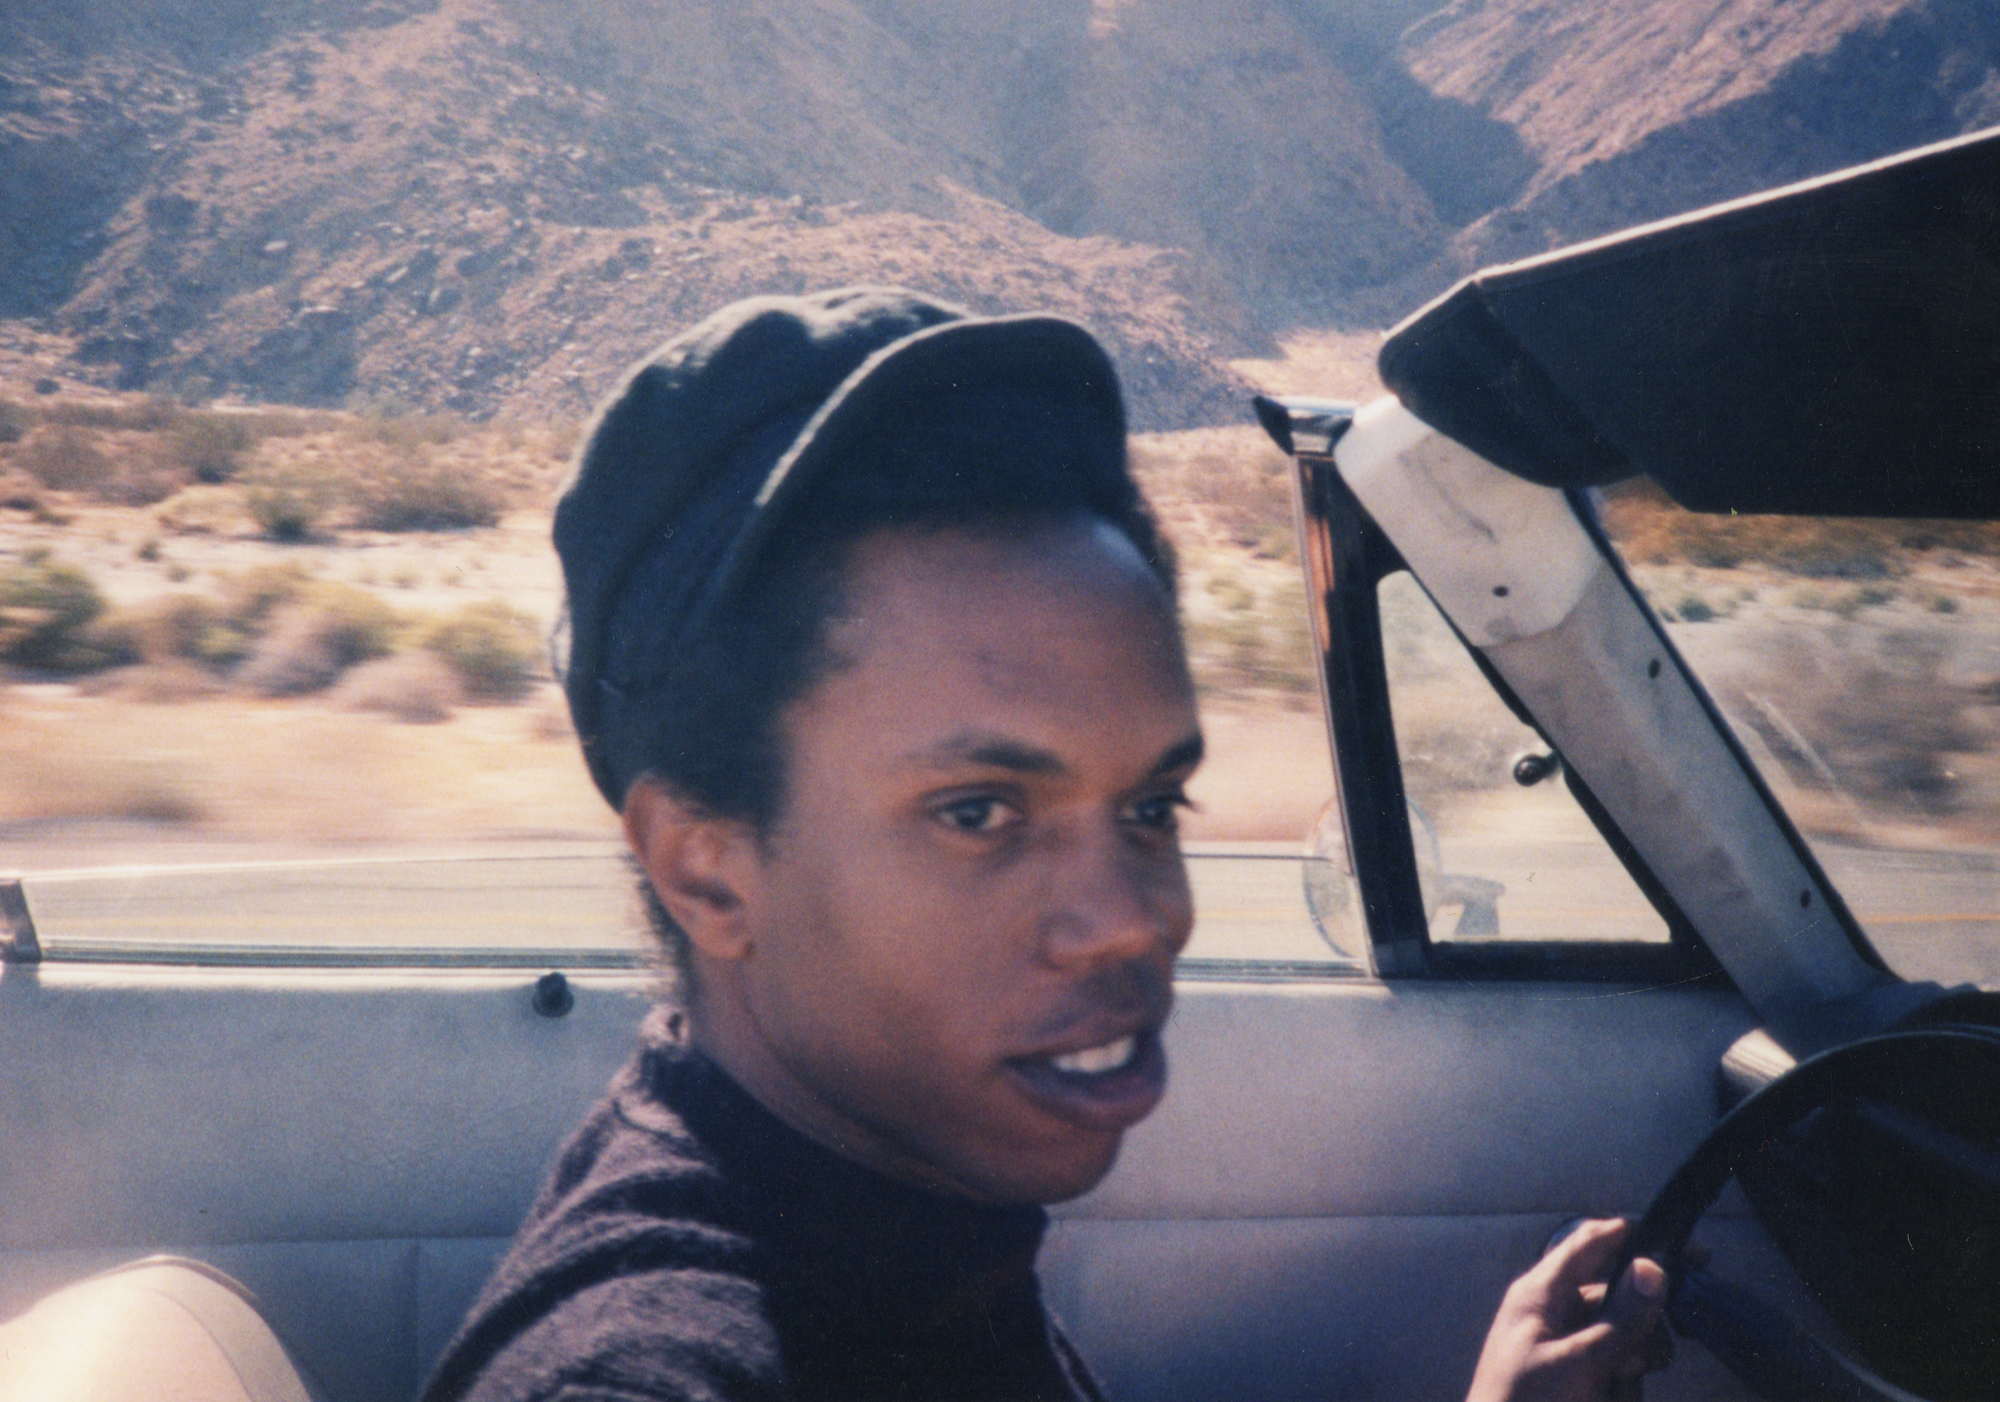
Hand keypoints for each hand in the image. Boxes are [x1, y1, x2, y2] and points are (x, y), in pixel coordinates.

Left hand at [1465, 1217, 1671, 1401]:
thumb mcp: (1578, 1363)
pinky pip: (1614, 1356)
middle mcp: (1552, 1308)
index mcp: (1540, 1292)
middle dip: (1642, 1313)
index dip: (1637, 1236)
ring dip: (1637, 1348)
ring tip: (1626, 1375)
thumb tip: (1652, 1268)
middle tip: (1645, 1346)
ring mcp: (1564, 1341)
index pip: (1591, 1242)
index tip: (1687, 1247)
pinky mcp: (1575, 1371)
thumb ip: (1620, 1319)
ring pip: (1621, 1326)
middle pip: (1615, 1288)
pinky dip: (1626, 1369)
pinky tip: (1622, 1385)